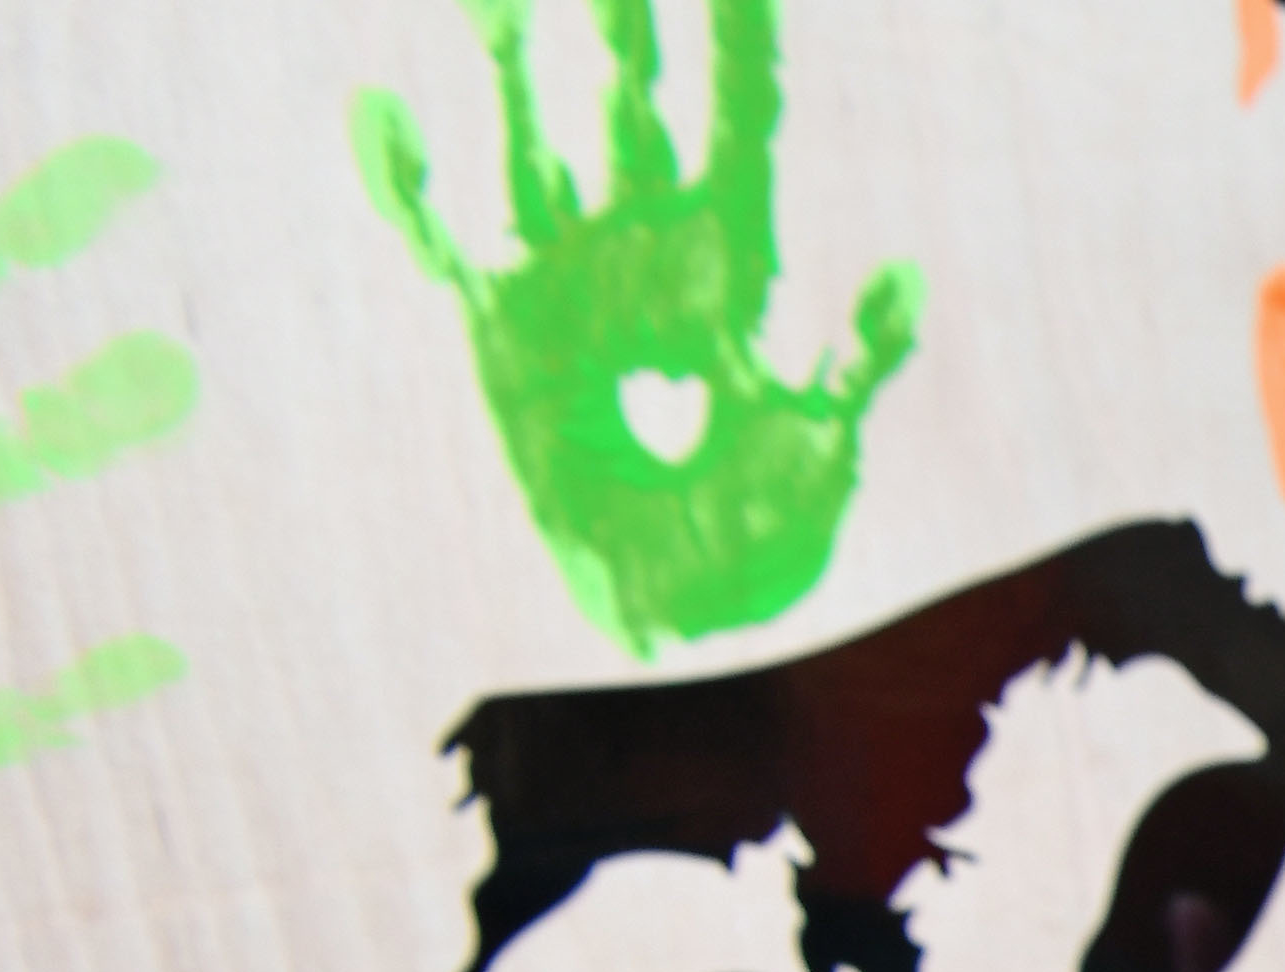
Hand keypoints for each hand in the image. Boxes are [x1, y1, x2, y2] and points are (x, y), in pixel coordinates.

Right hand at [356, 0, 920, 653]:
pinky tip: (378, 113)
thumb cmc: (765, 526)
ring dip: (509, 60)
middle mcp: (646, 240)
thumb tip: (906, 276)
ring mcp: (567, 269)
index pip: (738, 118)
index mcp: (735, 253)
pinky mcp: (501, 319)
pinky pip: (439, 232)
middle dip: (625, 19)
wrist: (679, 601)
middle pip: (630, 100)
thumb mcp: (820, 436)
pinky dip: (405, 179)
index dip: (736, 39)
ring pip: (528, 135)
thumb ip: (857, 356)